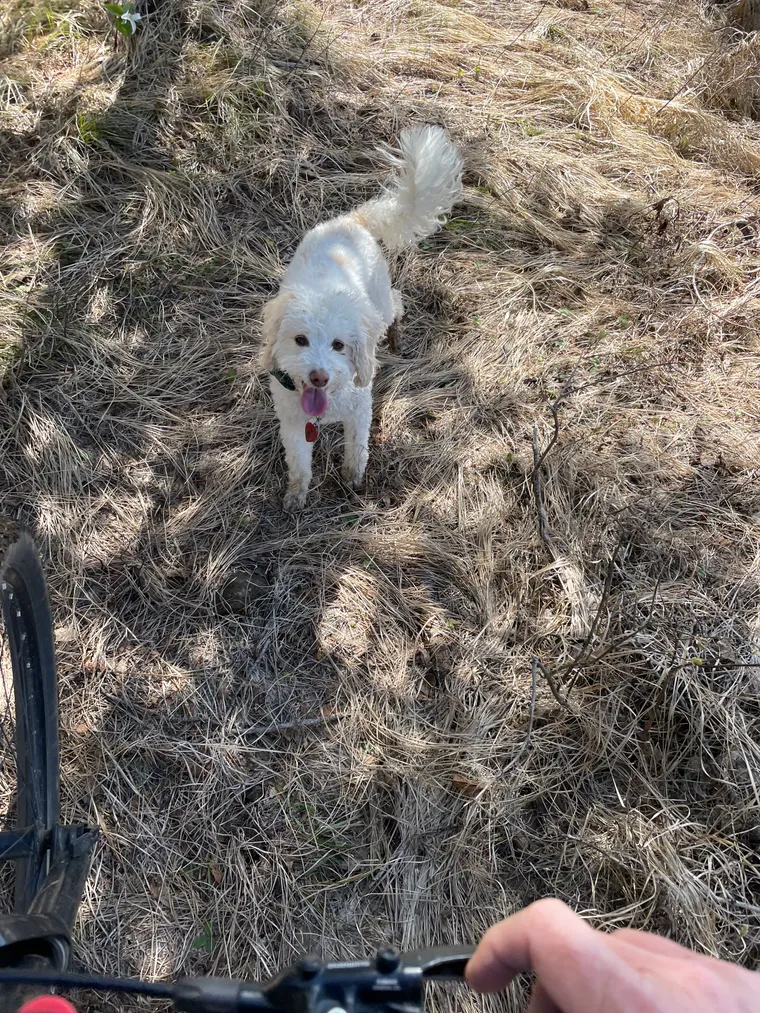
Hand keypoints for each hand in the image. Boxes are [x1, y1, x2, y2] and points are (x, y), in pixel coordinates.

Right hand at [466, 898, 759, 1012]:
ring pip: (636, 956)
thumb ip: (554, 1008)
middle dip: (552, 988)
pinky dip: (653, 995)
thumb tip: (525, 1000)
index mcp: (641, 1008)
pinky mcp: (750, 988)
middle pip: (586, 947)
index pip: (548, 930)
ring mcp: (728, 981)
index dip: (499, 945)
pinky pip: (685, 972)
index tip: (482, 976)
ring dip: (603, 991)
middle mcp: (688, 983)